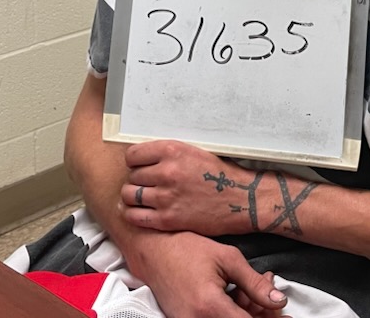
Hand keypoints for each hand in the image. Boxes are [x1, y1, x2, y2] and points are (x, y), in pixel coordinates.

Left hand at [121, 140, 255, 235]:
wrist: (240, 199)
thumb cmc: (219, 175)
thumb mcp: (194, 152)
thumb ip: (168, 153)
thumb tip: (142, 156)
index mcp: (172, 151)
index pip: (133, 155)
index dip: (135, 161)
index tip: (140, 166)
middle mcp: (166, 172)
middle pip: (132, 176)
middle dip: (137, 180)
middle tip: (147, 184)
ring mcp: (165, 197)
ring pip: (129, 195)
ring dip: (132, 197)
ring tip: (141, 198)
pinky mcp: (167, 219)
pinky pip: (135, 216)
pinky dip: (133, 214)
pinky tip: (139, 212)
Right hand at [130, 230, 287, 317]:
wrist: (150, 250)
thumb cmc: (186, 248)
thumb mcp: (226, 258)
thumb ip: (255, 283)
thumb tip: (279, 302)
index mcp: (210, 307)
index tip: (284, 317)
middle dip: (259, 315)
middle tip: (270, 299)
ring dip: (245, 313)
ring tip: (251, 291)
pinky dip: (229, 313)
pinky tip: (237, 296)